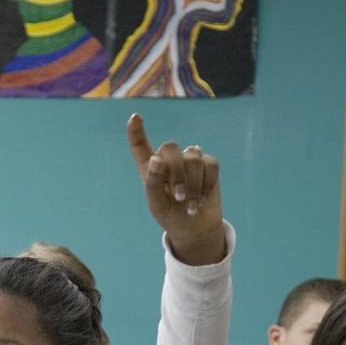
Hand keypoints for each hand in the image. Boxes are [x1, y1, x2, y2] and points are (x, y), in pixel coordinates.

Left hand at [127, 114, 225, 264]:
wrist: (195, 227)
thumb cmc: (170, 216)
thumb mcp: (157, 205)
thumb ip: (153, 183)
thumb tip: (156, 158)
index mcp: (150, 168)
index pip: (140, 145)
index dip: (136, 131)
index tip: (135, 117)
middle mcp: (169, 160)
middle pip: (170, 148)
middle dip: (176, 173)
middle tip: (178, 197)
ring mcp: (189, 160)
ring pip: (193, 157)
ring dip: (193, 184)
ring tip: (191, 204)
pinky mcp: (208, 165)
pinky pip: (210, 164)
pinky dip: (207, 183)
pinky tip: (202, 198)